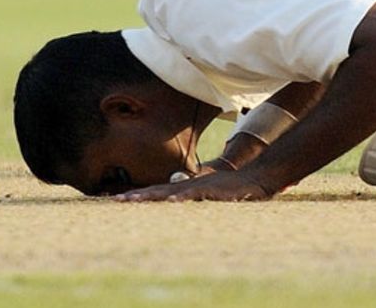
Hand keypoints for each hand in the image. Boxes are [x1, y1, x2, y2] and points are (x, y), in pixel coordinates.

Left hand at [114, 168, 275, 202]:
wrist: (260, 174)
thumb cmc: (236, 186)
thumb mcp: (213, 191)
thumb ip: (197, 193)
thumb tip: (180, 200)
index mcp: (189, 186)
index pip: (160, 191)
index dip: (141, 195)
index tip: (119, 199)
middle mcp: (191, 184)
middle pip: (159, 190)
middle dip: (138, 196)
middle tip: (115, 200)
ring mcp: (202, 185)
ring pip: (172, 191)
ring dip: (152, 196)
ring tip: (133, 201)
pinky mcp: (215, 189)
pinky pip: (195, 193)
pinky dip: (182, 197)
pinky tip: (171, 202)